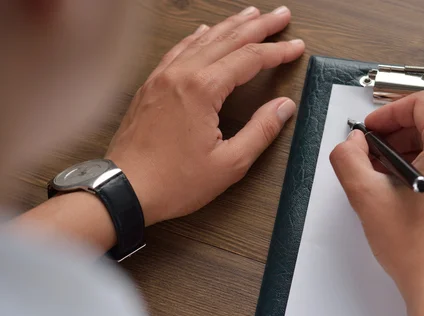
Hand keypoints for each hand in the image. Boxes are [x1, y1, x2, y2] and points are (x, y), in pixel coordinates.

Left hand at [106, 6, 303, 225]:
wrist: (124, 189)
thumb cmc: (172, 181)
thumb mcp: (229, 163)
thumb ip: (260, 130)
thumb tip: (284, 107)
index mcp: (202, 89)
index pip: (249, 59)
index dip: (277, 51)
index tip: (296, 47)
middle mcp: (181, 75)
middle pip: (228, 39)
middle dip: (258, 25)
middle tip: (281, 15)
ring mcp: (162, 77)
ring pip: (203, 39)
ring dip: (230, 25)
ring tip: (251, 14)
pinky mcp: (151, 86)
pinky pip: (179, 50)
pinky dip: (198, 37)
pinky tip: (205, 31)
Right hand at [329, 92, 423, 306]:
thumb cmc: (415, 247)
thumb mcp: (366, 197)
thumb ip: (348, 158)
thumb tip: (352, 144)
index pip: (422, 104)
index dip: (389, 113)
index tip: (370, 132)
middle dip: (396, 136)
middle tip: (370, 156)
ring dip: (410, 154)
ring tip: (384, 178)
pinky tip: (405, 193)